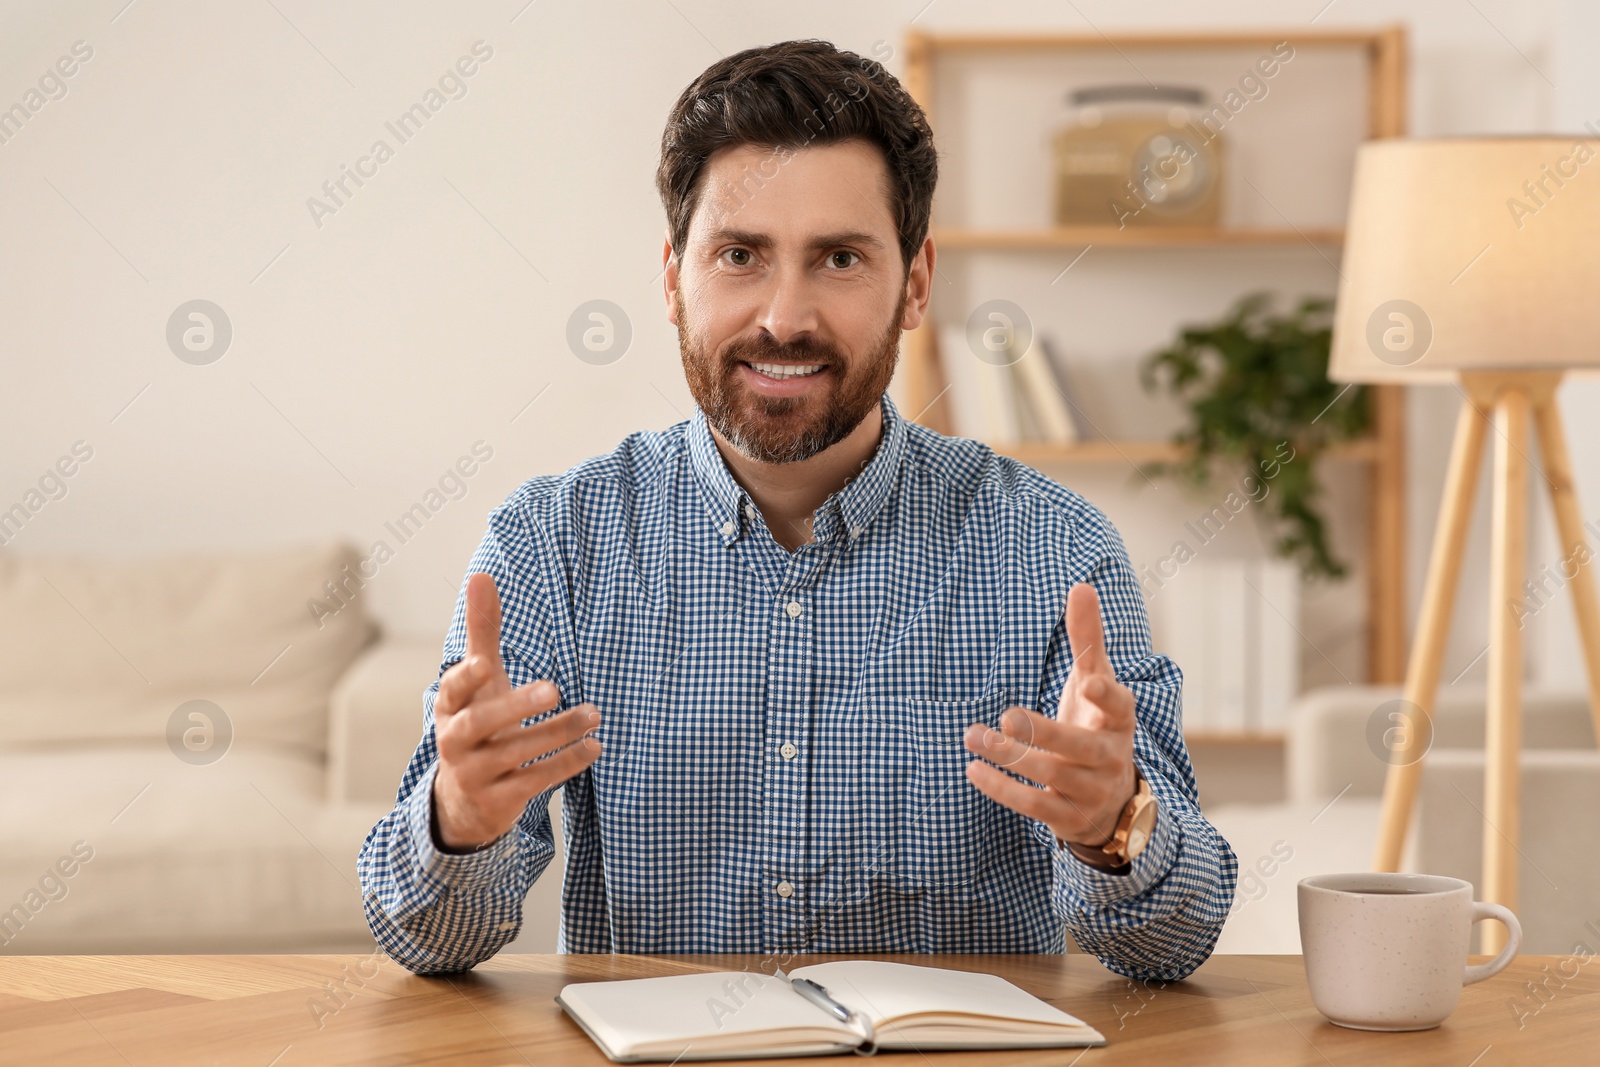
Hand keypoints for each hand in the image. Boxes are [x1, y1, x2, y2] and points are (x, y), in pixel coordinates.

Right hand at [431, 572, 601, 851]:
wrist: (465, 801)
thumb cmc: (479, 724)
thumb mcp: (480, 682)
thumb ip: (483, 632)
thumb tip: (481, 575)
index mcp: (451, 709)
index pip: (452, 689)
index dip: (467, 677)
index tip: (485, 661)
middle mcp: (455, 742)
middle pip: (480, 723)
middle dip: (516, 706)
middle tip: (555, 688)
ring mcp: (474, 775)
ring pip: (515, 753)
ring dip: (557, 732)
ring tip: (594, 714)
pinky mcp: (498, 801)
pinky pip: (533, 782)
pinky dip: (565, 764)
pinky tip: (594, 746)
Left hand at [963, 582, 1137, 850]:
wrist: (1113, 800)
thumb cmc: (1097, 726)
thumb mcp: (1095, 683)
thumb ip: (1087, 640)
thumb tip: (1081, 586)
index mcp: (1118, 720)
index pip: (1120, 706)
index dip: (1106, 694)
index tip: (1089, 681)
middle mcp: (1110, 756)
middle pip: (1078, 745)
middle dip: (1041, 732)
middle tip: (1005, 716)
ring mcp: (1091, 790)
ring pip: (1051, 775)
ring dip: (1010, 756)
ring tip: (974, 736)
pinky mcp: (1068, 817)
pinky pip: (1034, 806)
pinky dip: (1002, 789)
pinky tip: (973, 770)